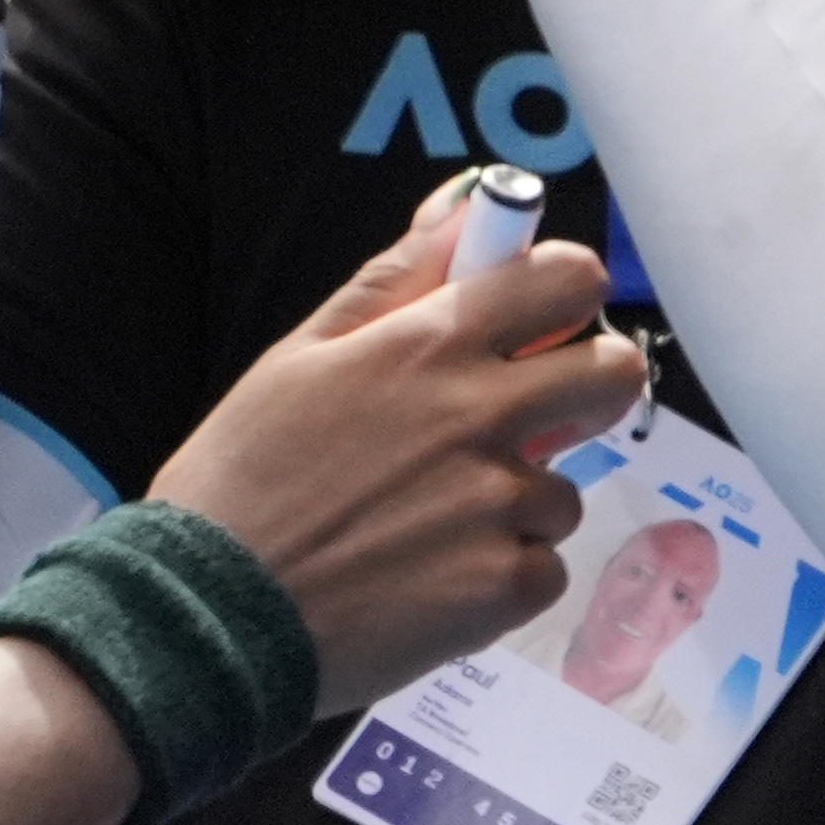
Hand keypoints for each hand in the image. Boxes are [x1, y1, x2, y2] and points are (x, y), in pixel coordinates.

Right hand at [149, 177, 644, 711]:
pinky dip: (499, 576)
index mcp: (429, 345)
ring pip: (563, 488)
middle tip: (527, 421)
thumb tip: (462, 208)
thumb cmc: (241, 479)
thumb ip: (395, 280)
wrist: (212, 615)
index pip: (567, 279)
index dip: (564, 296)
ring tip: (426, 528)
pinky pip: (542, 566)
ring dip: (515, 504)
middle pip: (611, 374)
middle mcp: (481, 414)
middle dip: (584, 388)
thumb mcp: (299, 357)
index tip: (539, 323)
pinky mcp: (507, 586)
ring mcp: (501, 504)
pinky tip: (427, 580)